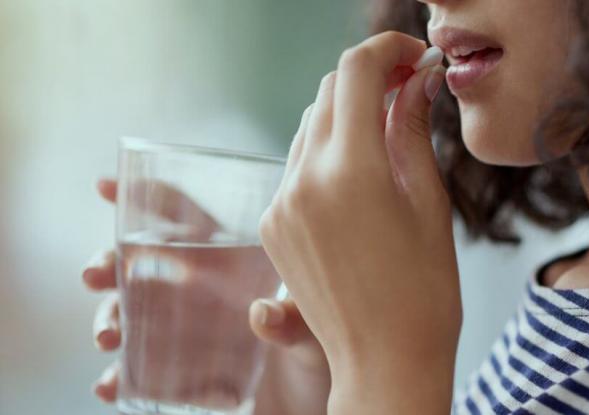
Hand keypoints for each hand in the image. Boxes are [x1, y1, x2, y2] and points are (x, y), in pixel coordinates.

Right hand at [83, 179, 329, 414]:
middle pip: (143, 266)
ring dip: (109, 321)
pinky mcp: (182, 375)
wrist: (318, 408)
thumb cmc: (325, 355)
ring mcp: (189, 334)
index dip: (148, 199)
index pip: (188, 220)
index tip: (105, 187)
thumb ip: (296, 323)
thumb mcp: (318, 334)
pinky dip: (119, 378)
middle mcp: (204, 294)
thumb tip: (262, 315)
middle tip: (93, 275)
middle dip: (109, 264)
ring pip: (132, 316)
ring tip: (107, 338)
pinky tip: (111, 386)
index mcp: (233, 266)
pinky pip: (140, 372)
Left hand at [259, 32, 460, 414]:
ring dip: (347, 115)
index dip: (387, 50)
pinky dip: (327, 152)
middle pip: (329, 91)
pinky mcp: (272, 224)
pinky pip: (297, 164)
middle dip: (368, 79)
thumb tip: (416, 79)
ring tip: (387, 134)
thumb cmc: (424, 291)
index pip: (357, 71)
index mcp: (351, 172)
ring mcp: (281, 203)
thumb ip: (413, 130)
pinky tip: (359, 176)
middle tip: (407, 88)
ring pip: (310, 126)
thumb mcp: (429, 203)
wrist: (385, 362)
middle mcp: (304, 181)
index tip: (412, 57)